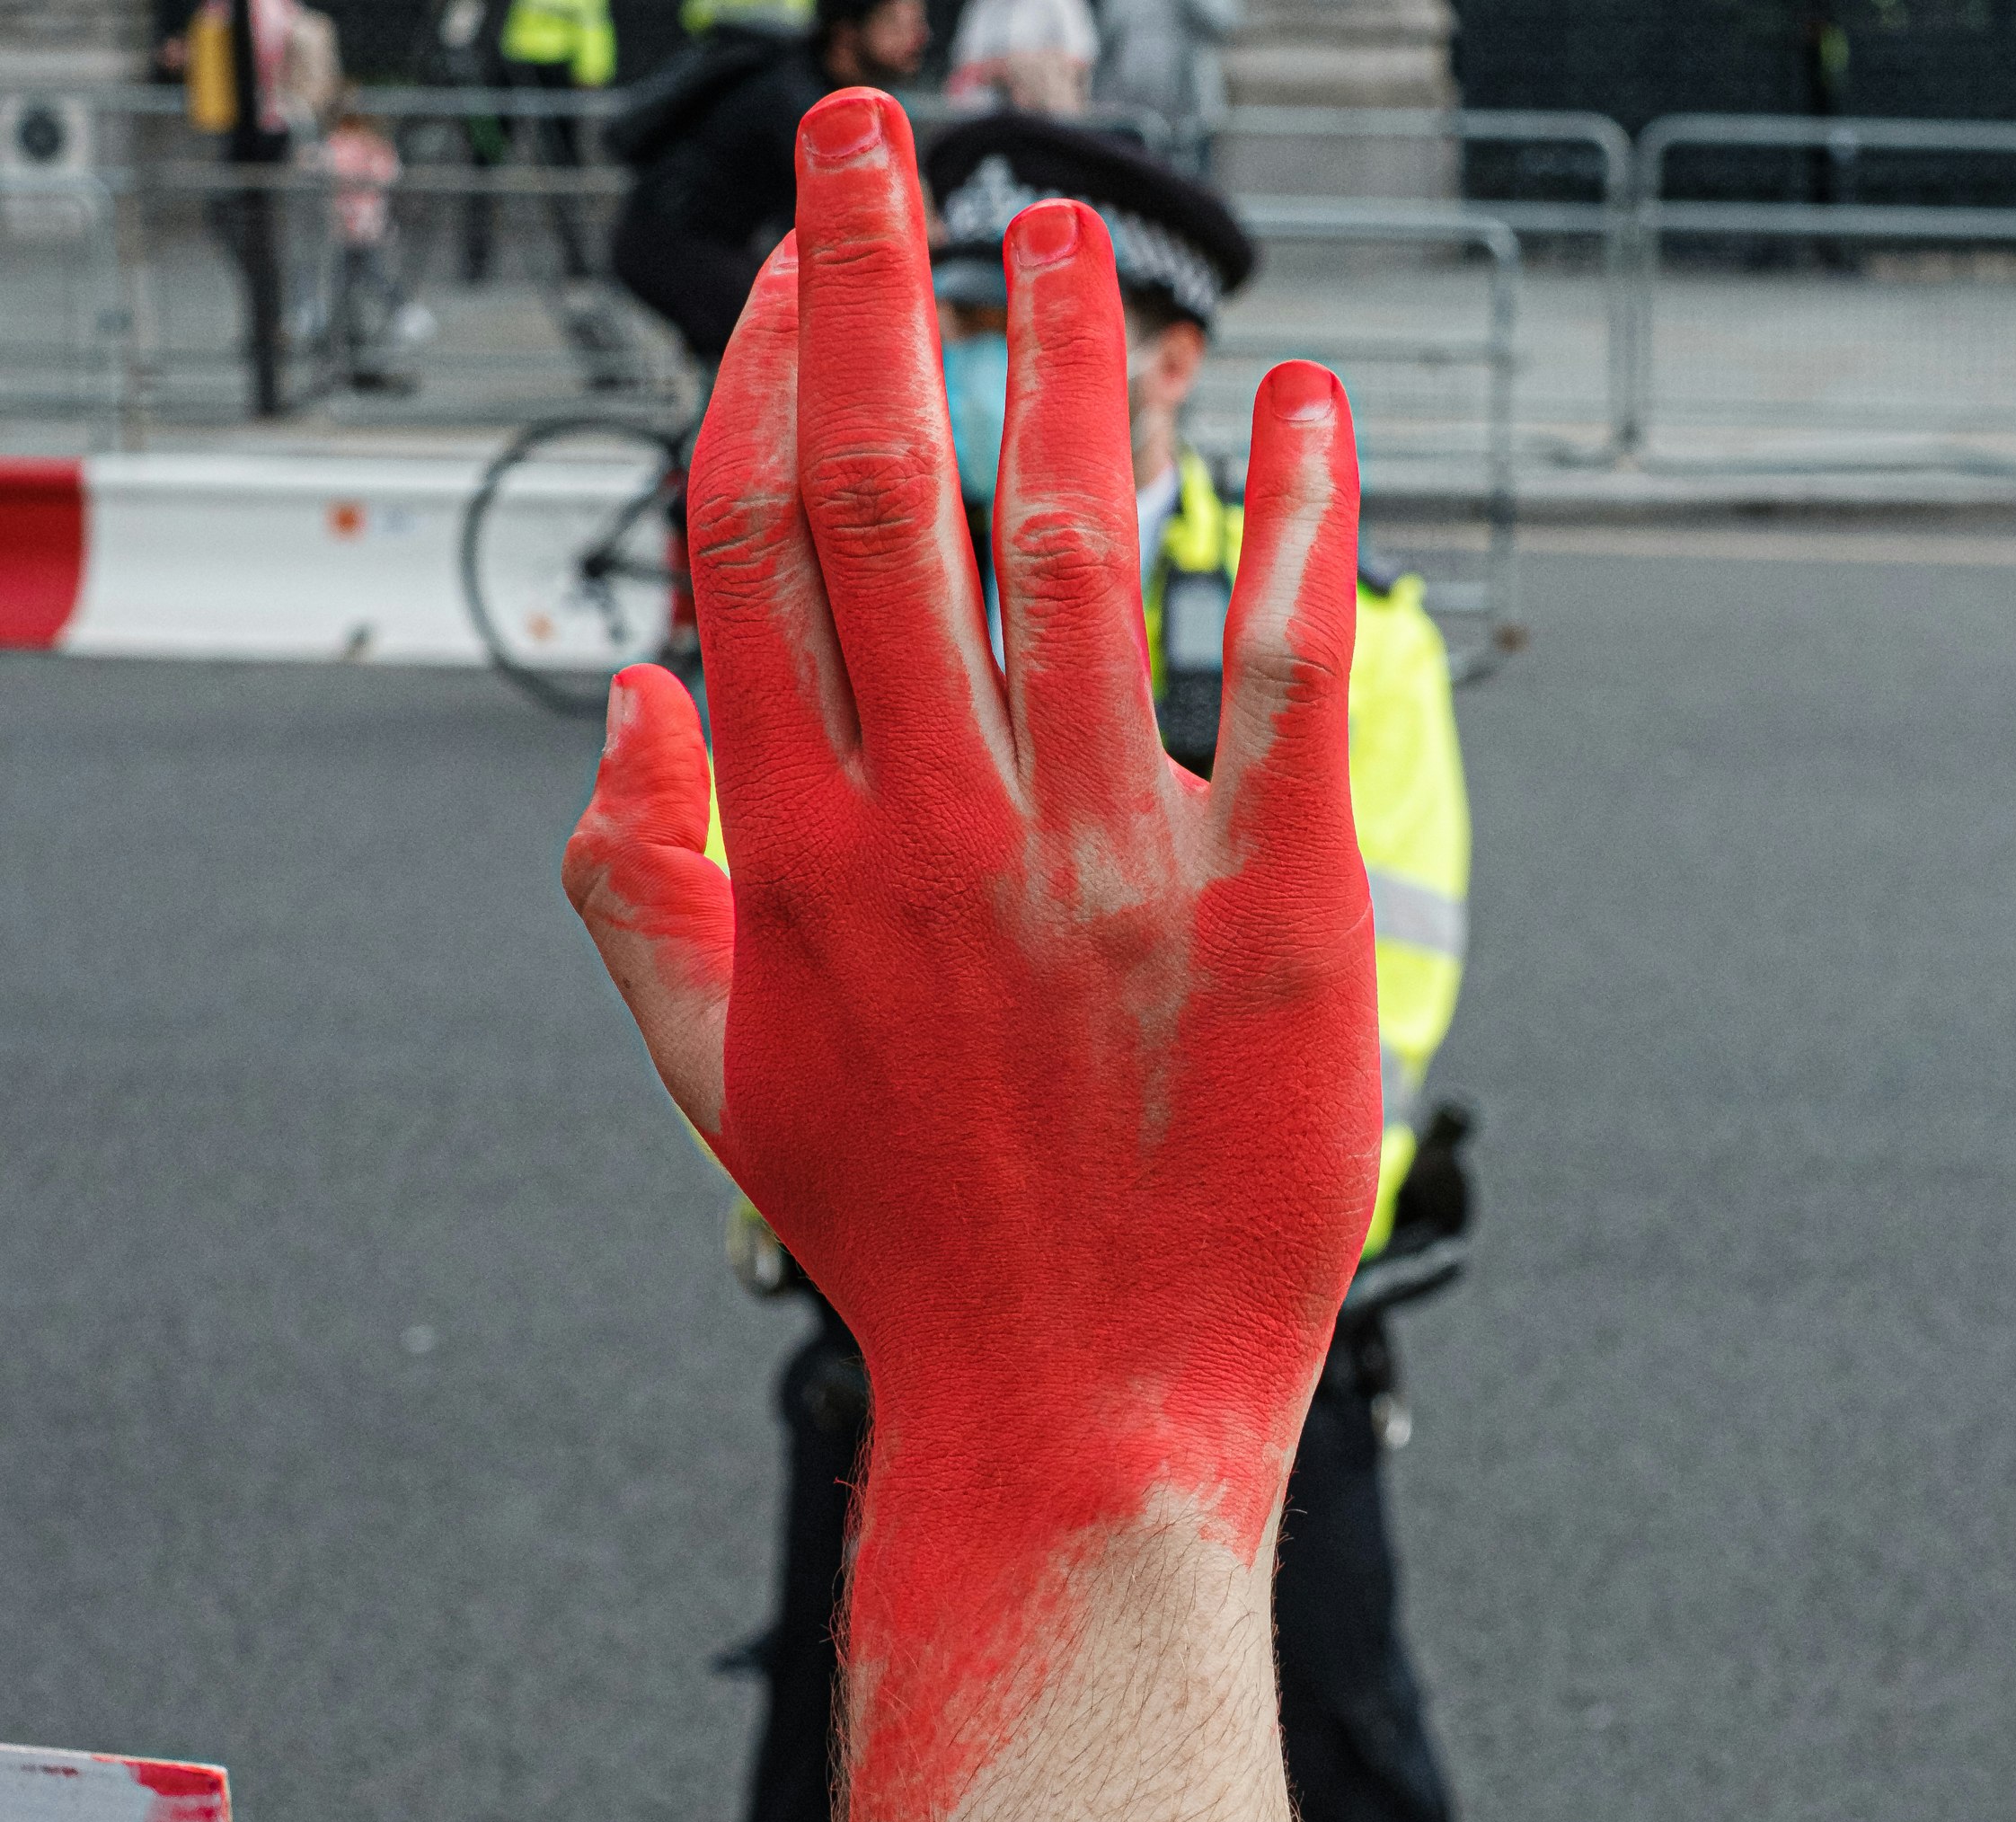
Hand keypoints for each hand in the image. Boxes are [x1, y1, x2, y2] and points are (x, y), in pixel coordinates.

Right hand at [565, 89, 1375, 1821]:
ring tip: (1071, 228)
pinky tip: (1307, 409)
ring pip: (1072, 544)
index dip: (767, 380)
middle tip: (885, 131)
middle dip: (876, 282)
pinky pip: (1276, 670)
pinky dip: (1298, 519)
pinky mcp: (1264, 909)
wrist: (1076, 1408)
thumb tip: (621, 708)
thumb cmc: (908, 1248)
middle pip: (890, 492)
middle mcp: (939, 832)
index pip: (757, 551)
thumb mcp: (722, 1083)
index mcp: (803, 857)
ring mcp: (1102, 863)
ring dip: (1070, 356)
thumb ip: (641, 892)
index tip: (794, 274)